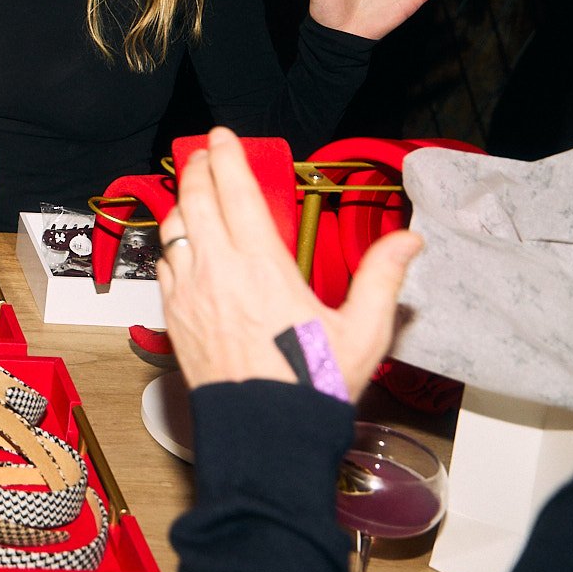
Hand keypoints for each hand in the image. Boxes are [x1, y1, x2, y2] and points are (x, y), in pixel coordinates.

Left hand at [157, 127, 422, 391]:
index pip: (235, 193)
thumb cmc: (314, 385)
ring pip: (173, 231)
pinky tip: (186, 249)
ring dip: (183, 206)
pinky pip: (163, 267)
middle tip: (205, 153)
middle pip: (195, 201)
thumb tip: (409, 240)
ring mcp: (189, 294)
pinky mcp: (174, 318)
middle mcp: (217, 271)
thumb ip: (382, 277)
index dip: (227, 158)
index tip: (222, 137)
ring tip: (196, 196)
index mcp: (262, 266)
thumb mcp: (363, 331)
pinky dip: (172, 247)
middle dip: (198, 169)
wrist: (265, 434)